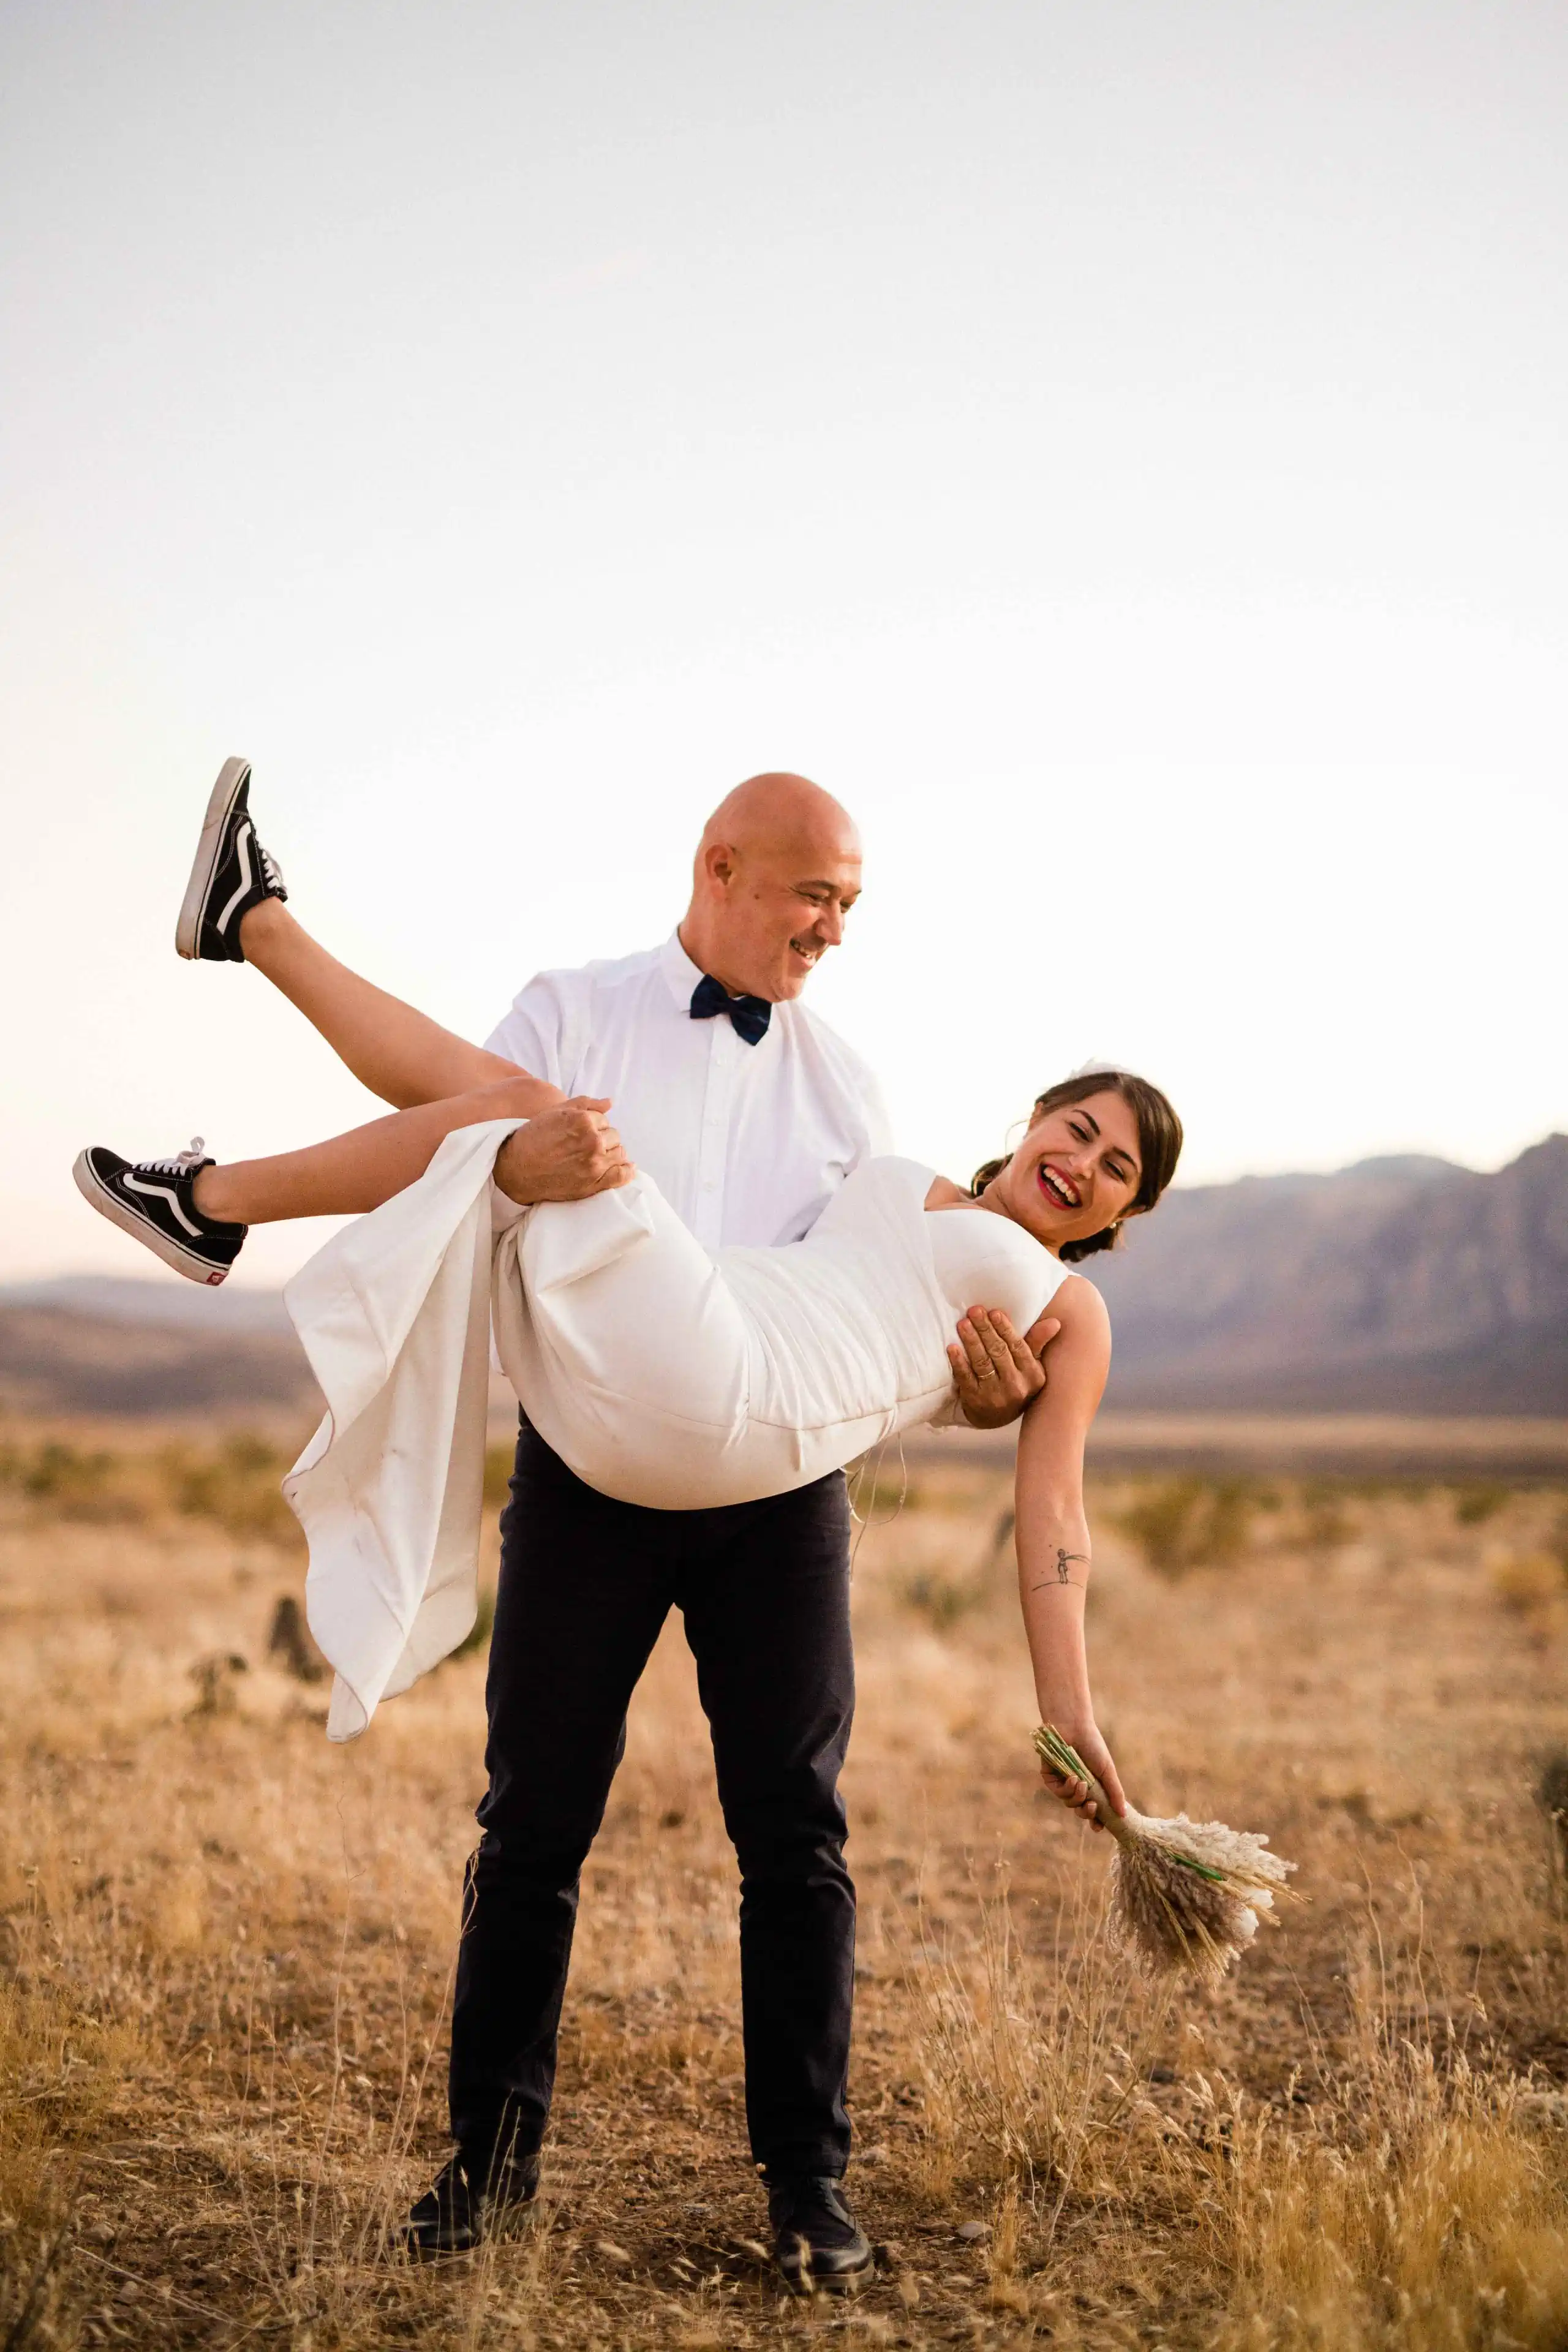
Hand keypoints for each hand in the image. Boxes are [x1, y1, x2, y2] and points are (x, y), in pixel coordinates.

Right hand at [494, 1098, 633, 1204]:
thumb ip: (585, 1104)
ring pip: (620, 1153)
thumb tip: (609, 1102)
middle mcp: (592, 1141)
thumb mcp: (556, 1112)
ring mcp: (595, 1164)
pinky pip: (622, 1176)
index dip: (593, 1125)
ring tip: (596, 1156)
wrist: (517, 1169)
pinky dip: (627, 1171)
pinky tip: (627, 1168)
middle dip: (603, 1138)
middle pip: (614, 1136)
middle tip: (584, 1146)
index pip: (604, 1119)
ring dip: (612, 1153)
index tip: (580, 1133)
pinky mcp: (594, 1183)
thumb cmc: (534, 1137)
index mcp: (583, 1120)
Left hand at [948, 1306, 1060, 1429]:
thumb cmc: (1015, 1383)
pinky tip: (952, 1348)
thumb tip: (1054, 1323)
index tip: (994, 1312)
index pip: (1018, 1347)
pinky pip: (966, 1378)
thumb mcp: (1030, 1367)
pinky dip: (959, 1362)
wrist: (995, 1419)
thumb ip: (1037, 1343)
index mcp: (1032, 1375)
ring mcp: (995, 1395)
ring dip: (971, 1341)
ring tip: (963, 1324)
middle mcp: (1015, 1386)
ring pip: (982, 1363)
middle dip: (985, 1329)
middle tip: (974, 1311)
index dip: (1005, 1329)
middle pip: (998, 1352)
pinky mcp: (975, 1401)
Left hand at [1039, 1718, 1127, 1831]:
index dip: (1096, 1821)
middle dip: (1086, 1813)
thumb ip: (1115, 1793)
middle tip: (1092, 1807)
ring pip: (1069, 1803)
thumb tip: (1124, 1815)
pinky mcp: (1050, 1777)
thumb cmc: (1093, 1746)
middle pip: (1080, 1810)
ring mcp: (1064, 1782)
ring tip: (1082, 1783)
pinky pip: (1057, 1792)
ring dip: (1077, 1797)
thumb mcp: (1107, 1771)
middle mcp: (1078, 1786)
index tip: (1099, 1827)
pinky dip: (1066, 1788)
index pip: (1094, 1810)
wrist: (1073, 1726)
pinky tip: (1073, 1778)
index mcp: (1093, 1786)